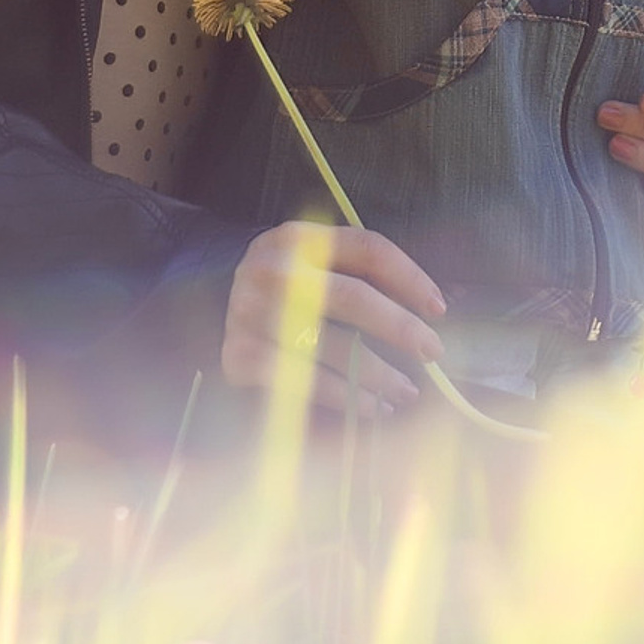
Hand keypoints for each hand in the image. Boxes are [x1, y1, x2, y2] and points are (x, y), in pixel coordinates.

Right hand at [221, 220, 446, 417]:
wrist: (204, 313)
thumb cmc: (284, 292)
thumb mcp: (315, 266)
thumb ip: (364, 275)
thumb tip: (436, 303)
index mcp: (299, 236)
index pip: (367, 248)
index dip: (409, 276)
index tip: (439, 309)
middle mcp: (272, 269)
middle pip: (352, 296)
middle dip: (400, 327)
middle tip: (433, 352)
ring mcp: (250, 313)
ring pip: (330, 345)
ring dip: (377, 374)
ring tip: (406, 392)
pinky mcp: (238, 356)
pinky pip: (302, 380)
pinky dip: (342, 397)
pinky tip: (370, 407)